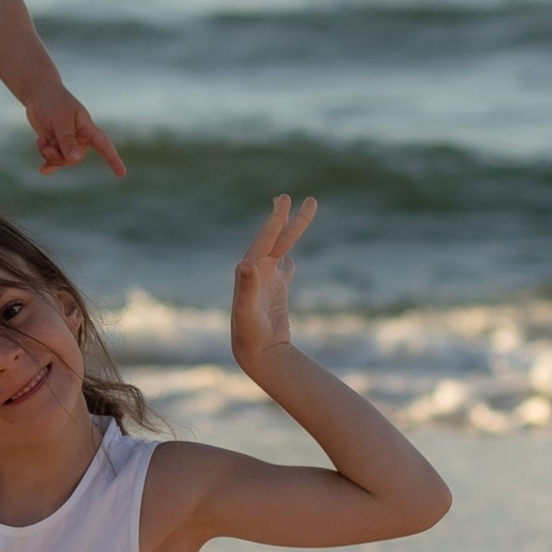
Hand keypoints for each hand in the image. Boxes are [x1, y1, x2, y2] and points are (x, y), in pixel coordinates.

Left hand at [28, 92, 126, 177]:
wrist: (38, 93)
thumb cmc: (53, 102)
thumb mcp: (61, 120)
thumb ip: (67, 139)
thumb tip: (74, 159)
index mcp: (87, 128)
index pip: (104, 145)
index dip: (113, 159)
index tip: (121, 173)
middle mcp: (79, 137)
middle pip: (76, 158)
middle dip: (60, 157)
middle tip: (47, 148)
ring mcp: (66, 141)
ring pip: (63, 159)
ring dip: (50, 155)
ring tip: (40, 142)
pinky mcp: (54, 143)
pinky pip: (54, 159)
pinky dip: (48, 164)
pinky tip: (43, 170)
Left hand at [230, 195, 318, 374]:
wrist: (256, 354)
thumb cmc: (250, 333)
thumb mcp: (247, 310)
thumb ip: (247, 286)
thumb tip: (246, 264)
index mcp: (249, 271)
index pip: (264, 240)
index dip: (275, 220)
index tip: (284, 200)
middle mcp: (256, 272)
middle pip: (274, 240)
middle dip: (285, 219)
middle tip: (295, 197)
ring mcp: (266, 282)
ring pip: (281, 250)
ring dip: (291, 233)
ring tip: (305, 212)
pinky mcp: (276, 294)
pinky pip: (283, 272)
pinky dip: (287, 263)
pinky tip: (291, 259)